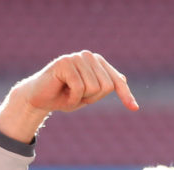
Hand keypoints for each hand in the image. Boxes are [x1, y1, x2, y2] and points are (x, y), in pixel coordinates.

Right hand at [0, 51, 137, 140]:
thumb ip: (105, 86)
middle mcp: (88, 56)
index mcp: (97, 63)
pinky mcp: (65, 63)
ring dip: (81, 98)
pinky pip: (79, 87)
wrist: (39, 99)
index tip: (134, 108)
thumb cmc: (64, 97)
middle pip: (106, 86)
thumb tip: (124, 79)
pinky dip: (72, 99)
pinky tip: (63, 94)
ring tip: (68, 93)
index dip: (125, 95)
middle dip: (93, 99)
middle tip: (77, 96)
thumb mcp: (88, 95)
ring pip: (94, 87)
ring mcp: (76, 57)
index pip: (116, 80)